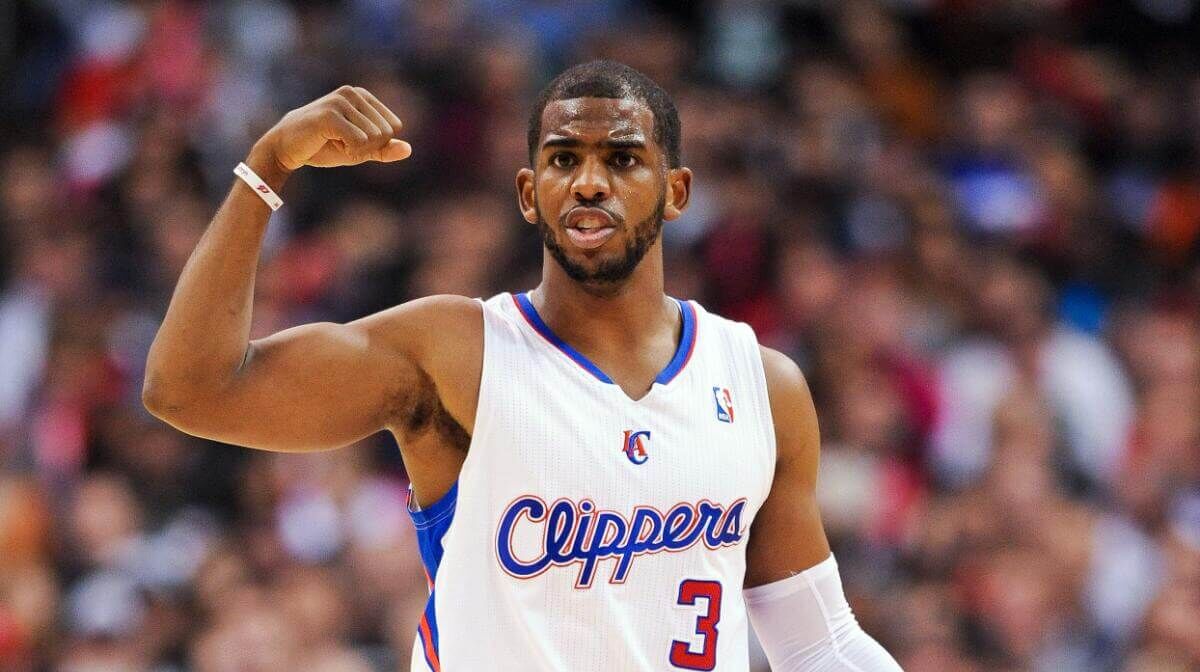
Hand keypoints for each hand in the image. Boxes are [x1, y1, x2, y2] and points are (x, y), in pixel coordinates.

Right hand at [251, 86, 412, 174]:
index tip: (351, 140)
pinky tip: (328, 143)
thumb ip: (384, 149)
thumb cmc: (323, 147)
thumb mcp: (360, 150)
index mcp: (362, 95)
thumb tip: (409, 150)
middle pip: (385, 133)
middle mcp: (353, 93)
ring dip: (354, 150)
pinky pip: (359, 143)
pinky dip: (347, 152)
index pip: (393, 127)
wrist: (286, 148)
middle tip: (340, 143)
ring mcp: (341, 101)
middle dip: (365, 148)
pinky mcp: (330, 114)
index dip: (375, 144)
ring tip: (332, 141)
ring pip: (373, 138)